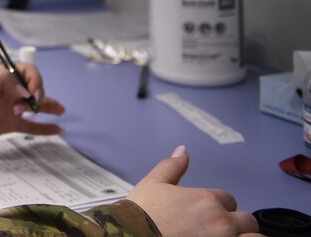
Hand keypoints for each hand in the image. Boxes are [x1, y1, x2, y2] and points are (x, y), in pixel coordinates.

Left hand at [0, 62, 64, 140]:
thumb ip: (5, 81)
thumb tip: (25, 90)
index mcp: (4, 76)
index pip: (27, 72)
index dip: (34, 80)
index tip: (32, 91)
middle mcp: (11, 91)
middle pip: (34, 89)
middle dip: (37, 94)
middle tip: (30, 104)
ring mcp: (12, 108)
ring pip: (36, 106)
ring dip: (49, 106)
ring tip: (60, 110)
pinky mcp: (11, 124)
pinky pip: (32, 126)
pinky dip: (45, 128)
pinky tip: (57, 127)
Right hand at [128, 147, 261, 235]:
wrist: (131, 234)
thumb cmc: (141, 215)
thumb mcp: (153, 184)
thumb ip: (172, 167)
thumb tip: (182, 151)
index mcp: (207, 200)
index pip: (228, 200)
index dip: (218, 206)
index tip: (207, 214)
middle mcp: (221, 221)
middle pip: (246, 220)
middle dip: (237, 223)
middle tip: (220, 229)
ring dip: (246, 236)